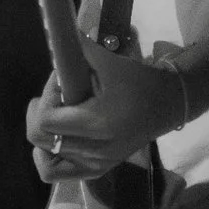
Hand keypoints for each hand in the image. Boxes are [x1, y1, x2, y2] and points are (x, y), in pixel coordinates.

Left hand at [24, 48, 181, 182]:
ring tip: (53, 116)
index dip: (46, 98)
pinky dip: (48, 160)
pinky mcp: (99, 169)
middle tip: (54, 96)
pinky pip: (59, 173)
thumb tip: (57, 35)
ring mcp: (97, 163)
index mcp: (97, 123)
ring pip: (46, 157)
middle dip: (40, 114)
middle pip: (42, 139)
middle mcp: (95, 149)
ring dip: (43, 134)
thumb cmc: (139, 80)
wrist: (168, 105)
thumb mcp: (110, 60)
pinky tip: (52, 143)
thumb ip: (80, 49)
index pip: (47, 120)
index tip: (60, 83)